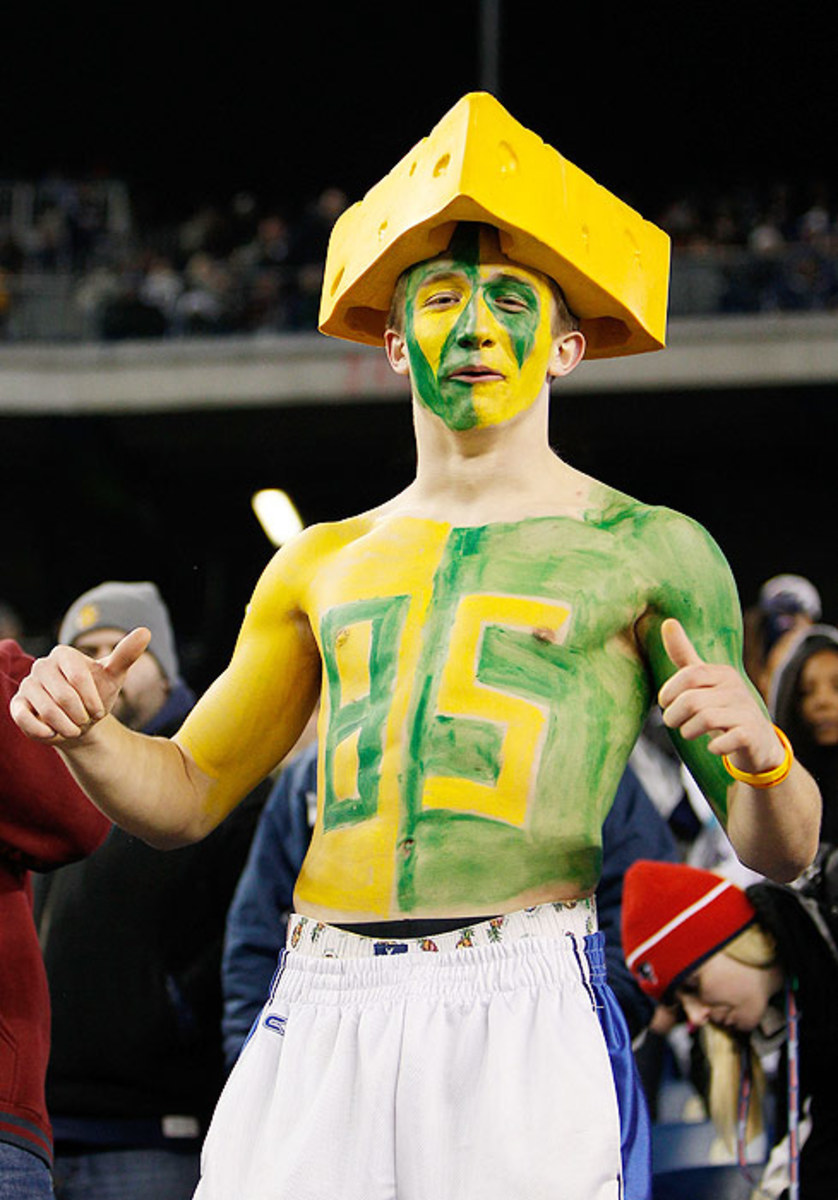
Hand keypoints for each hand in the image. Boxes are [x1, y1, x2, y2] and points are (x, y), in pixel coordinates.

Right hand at [10, 627, 151, 743]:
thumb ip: (126, 654)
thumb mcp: (114, 676)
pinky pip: (26, 720)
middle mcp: (42, 666)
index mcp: (63, 654)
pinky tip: (53, 732)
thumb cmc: (97, 695)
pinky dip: (45, 731)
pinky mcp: (17, 704)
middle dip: (81, 716)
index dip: (92, 699)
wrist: (81, 722)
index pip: (78, 676)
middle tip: (85, 720)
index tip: (99, 711)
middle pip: (64, 696)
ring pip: (48, 711)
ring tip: (74, 727)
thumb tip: (145, 631)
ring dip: (67, 727)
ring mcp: (27, 684)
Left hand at [657, 618, 783, 775]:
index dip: (669, 691)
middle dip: (673, 716)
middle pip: (692, 701)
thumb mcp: (704, 681)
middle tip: (673, 722)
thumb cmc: (723, 709)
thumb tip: (668, 622)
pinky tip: (714, 748)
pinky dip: (714, 747)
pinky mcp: (752, 735)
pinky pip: (726, 741)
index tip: (665, 703)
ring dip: (688, 731)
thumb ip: (685, 656)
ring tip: (689, 732)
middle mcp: (737, 689)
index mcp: (723, 674)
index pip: (690, 674)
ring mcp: (747, 711)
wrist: (758, 743)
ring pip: (705, 719)